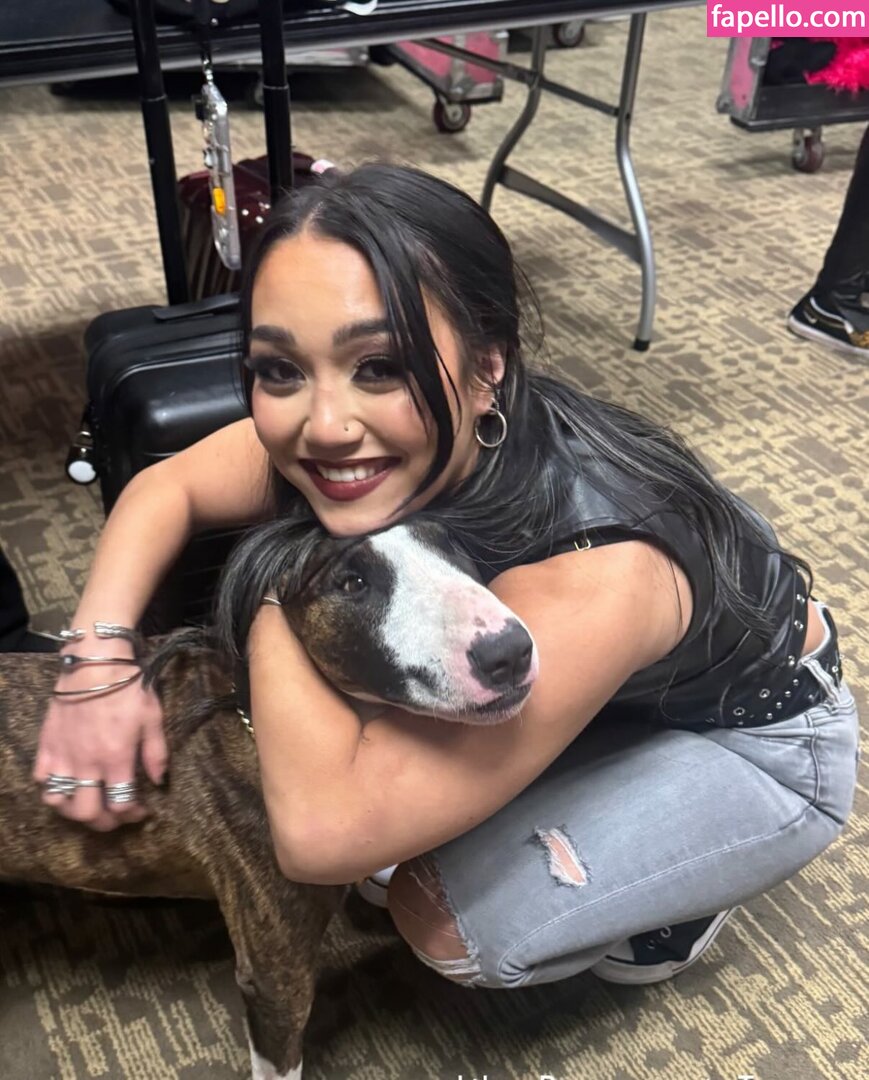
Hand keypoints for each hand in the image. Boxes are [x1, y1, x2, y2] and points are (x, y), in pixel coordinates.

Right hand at [33, 651, 167, 831]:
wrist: (94, 661)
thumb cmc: (128, 687)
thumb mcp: (152, 718)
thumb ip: (156, 753)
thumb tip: (159, 781)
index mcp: (116, 759)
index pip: (121, 804)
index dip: (133, 815)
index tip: (141, 811)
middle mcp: (86, 763)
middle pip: (87, 812)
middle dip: (104, 822)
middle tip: (115, 817)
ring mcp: (63, 755)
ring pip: (58, 802)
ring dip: (74, 810)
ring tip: (88, 803)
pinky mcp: (47, 744)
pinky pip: (41, 778)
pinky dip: (52, 787)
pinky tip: (67, 780)